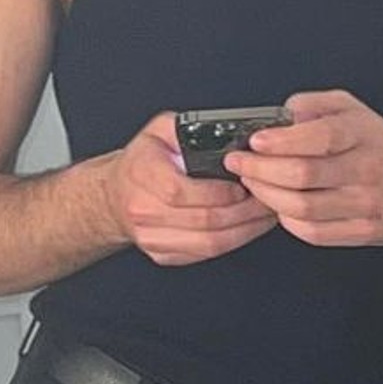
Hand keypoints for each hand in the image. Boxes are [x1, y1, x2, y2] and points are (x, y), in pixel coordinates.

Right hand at [106, 114, 280, 265]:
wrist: (114, 195)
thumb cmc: (143, 162)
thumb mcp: (160, 131)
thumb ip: (188, 128)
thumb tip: (223, 132)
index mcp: (142, 174)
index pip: (183, 191)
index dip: (220, 193)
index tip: (244, 186)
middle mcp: (143, 210)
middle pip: (205, 221)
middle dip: (245, 212)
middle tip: (268, 200)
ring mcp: (152, 237)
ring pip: (210, 243)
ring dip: (246, 231)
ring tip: (264, 215)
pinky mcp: (164, 255)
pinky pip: (206, 255)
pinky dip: (233, 242)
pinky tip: (248, 227)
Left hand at [225, 89, 382, 246]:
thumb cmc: (380, 146)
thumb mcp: (351, 109)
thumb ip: (313, 104)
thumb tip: (280, 115)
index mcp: (361, 134)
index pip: (318, 138)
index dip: (280, 142)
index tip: (255, 142)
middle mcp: (366, 169)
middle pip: (303, 176)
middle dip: (260, 171)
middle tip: (241, 165)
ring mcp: (367, 204)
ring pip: (303, 208)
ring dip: (268, 197)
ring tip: (255, 185)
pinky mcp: (364, 231)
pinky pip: (314, 232)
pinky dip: (288, 221)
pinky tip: (281, 207)